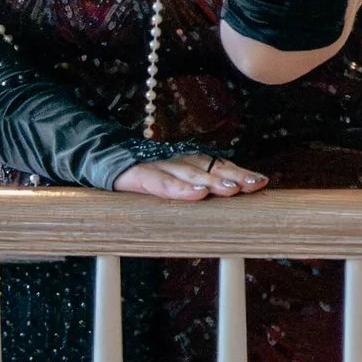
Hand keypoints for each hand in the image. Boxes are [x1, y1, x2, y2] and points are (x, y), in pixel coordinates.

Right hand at [114, 155, 269, 200]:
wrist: (99, 161)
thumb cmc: (141, 180)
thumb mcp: (171, 186)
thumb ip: (193, 190)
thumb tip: (227, 201)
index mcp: (186, 163)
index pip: (218, 165)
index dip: (239, 172)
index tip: (263, 182)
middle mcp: (176, 161)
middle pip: (209, 167)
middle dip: (233, 175)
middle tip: (255, 184)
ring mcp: (157, 166)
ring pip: (189, 172)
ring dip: (212, 180)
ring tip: (231, 189)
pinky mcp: (138, 175)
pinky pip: (161, 182)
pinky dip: (179, 188)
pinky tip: (196, 194)